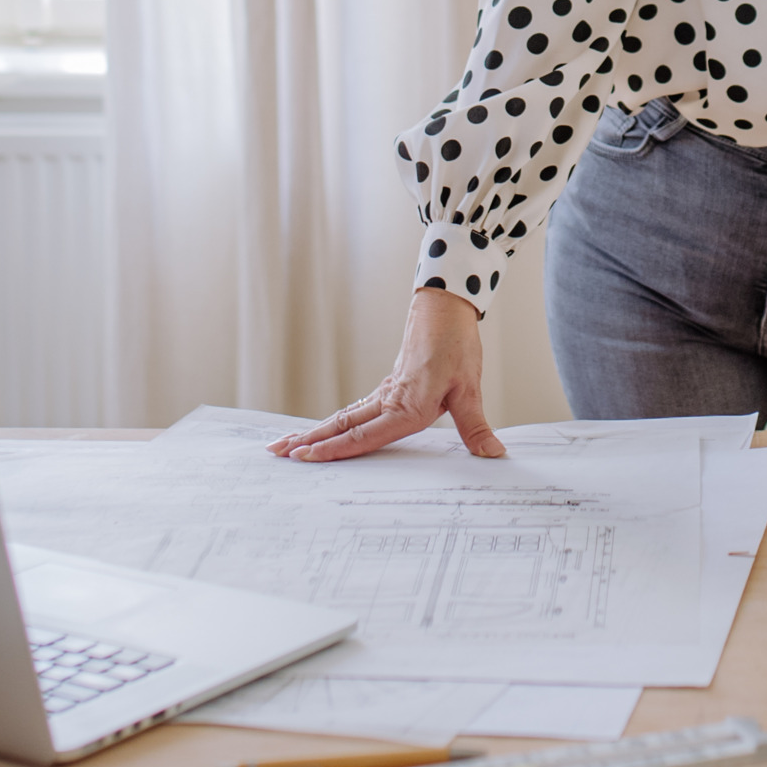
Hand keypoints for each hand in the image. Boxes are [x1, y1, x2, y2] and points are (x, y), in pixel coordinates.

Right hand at [265, 288, 507, 460]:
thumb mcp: (469, 387)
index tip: (304, 457)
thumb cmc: (456, 344)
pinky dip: (334, 424)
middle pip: (341, 427)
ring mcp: (384, 394)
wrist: (445, 309)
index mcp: (406, 407)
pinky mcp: (388, 389)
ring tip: (285, 445)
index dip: (333, 449)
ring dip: (314, 433)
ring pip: (343, 418)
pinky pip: (355, 411)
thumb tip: (492, 454)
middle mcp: (388, 402)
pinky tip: (325, 431)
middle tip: (275, 454)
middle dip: (308, 443)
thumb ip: (475, 425)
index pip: (363, 435)